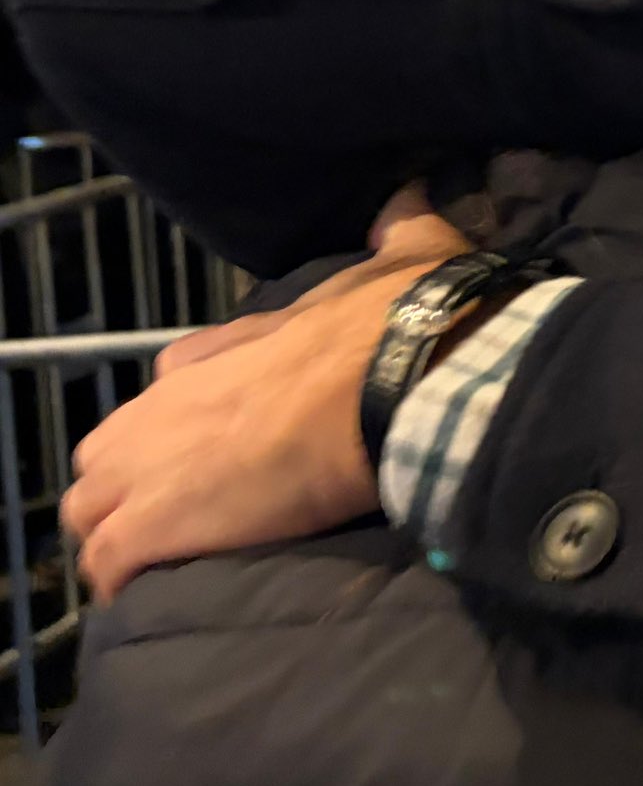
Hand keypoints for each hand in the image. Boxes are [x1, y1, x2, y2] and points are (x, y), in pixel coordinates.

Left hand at [62, 190, 468, 599]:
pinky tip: (165, 591)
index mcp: (215, 352)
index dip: (182, 424)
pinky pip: (109, 565)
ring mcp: (148, 466)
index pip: (163, 388)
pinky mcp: (153, 524)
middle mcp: (164, 405)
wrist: (400, 377)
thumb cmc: (402, 321)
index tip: (219, 447)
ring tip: (175, 565)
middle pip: (105, 456)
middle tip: (196, 517)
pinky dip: (127, 581)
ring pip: (88, 513)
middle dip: (134, 487)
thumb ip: (396, 227)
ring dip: (121, 538)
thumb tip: (411, 194)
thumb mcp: (404, 252)